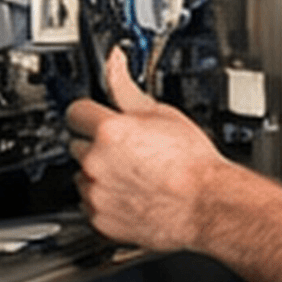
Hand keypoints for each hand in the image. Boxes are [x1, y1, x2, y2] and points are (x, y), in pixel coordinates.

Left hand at [67, 47, 223, 251]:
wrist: (206, 203)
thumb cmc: (192, 163)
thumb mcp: (163, 114)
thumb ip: (127, 89)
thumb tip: (114, 62)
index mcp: (109, 131)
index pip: (75, 111)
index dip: (91, 113)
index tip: (101, 118)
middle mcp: (96, 162)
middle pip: (77, 143)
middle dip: (96, 144)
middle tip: (127, 148)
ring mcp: (95, 193)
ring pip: (82, 174)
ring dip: (98, 172)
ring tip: (131, 172)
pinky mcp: (99, 218)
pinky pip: (89, 203)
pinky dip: (103, 199)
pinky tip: (130, 192)